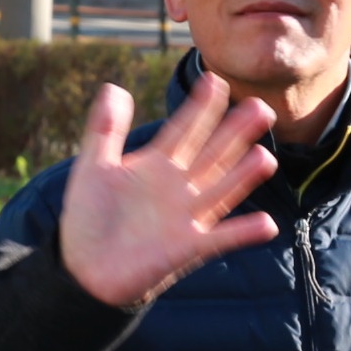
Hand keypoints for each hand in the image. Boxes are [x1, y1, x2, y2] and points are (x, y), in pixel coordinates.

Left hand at [55, 76, 280, 309]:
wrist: (83, 269)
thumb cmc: (87, 218)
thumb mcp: (92, 166)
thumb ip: (104, 129)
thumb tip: (115, 87)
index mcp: (157, 164)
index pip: (184, 130)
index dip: (199, 107)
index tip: (215, 81)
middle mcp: (178, 186)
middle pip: (212, 154)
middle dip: (234, 132)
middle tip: (260, 107)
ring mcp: (186, 216)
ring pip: (221, 190)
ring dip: (243, 176)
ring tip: (264, 156)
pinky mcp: (188, 248)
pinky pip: (220, 239)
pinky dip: (243, 233)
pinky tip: (267, 224)